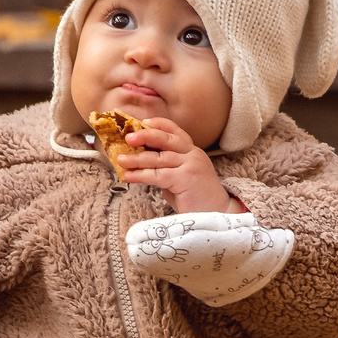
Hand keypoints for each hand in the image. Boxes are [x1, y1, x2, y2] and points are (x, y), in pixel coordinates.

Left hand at [117, 117, 240, 214]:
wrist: (216, 214)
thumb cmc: (194, 198)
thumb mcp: (179, 176)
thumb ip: (165, 166)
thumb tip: (139, 158)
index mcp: (192, 151)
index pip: (175, 131)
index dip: (158, 124)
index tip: (141, 122)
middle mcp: (193, 154)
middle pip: (166, 139)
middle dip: (145, 136)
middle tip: (127, 138)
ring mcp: (191, 165)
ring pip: (159, 157)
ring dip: (137, 159)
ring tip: (121, 160)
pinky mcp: (186, 179)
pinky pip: (158, 175)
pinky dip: (141, 175)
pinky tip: (129, 177)